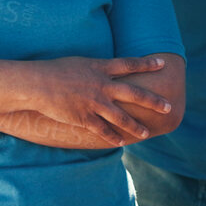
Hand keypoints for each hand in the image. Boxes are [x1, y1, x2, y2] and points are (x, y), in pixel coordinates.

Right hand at [34, 55, 170, 140]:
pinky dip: (113, 137)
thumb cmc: (54, 70)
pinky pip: (103, 130)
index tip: (162, 63)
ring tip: (146, 132)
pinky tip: (122, 142)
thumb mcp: (79, 62)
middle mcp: (102, 85)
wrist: (36, 83)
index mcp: (100, 68)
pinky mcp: (84, 118)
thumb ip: (96, 68)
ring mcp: (94, 103)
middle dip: (153, 101)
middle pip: (134, 93)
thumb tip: (106, 69)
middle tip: (168, 107)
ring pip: (122, 117)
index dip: (147, 64)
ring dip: (136, 126)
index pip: (129, 64)